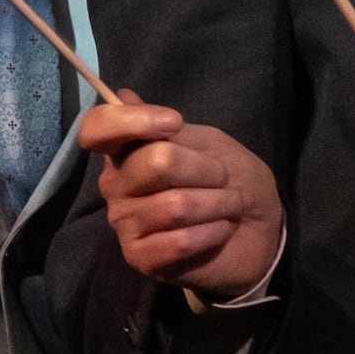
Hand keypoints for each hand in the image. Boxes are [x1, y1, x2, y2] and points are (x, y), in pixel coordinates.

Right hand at [77, 94, 284, 297]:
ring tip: (229, 206)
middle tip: (224, 179)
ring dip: (217, 203)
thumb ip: (168, 128)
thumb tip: (123, 95)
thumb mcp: (209, 144)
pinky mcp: (141, 258)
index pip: (96, 128)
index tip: (174, 123)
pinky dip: (213, 232)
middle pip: (153, 162)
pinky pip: (180, 240)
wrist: (257, 230)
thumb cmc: (230, 181)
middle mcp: (116, 185)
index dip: (132, 120)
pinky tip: (220, 230)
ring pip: (175, 205)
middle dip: (205, 168)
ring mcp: (124, 223)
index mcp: (126, 151)